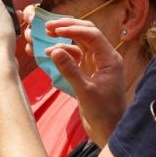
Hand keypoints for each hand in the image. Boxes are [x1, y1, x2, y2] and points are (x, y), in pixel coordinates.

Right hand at [39, 18, 126, 145]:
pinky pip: (74, 58)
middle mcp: (104, 58)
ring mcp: (96, 65)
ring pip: (79, 45)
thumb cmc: (103, 111)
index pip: (91, 35)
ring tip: (45, 39)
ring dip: (63, 40)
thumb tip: (54, 50)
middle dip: (68, 28)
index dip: (72, 30)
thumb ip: (70, 69)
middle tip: (47, 27)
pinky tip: (50, 55)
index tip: (54, 30)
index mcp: (110, 59)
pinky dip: (62, 54)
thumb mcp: (85, 90)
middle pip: (86, 34)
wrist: (109, 129)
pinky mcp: (87, 73)